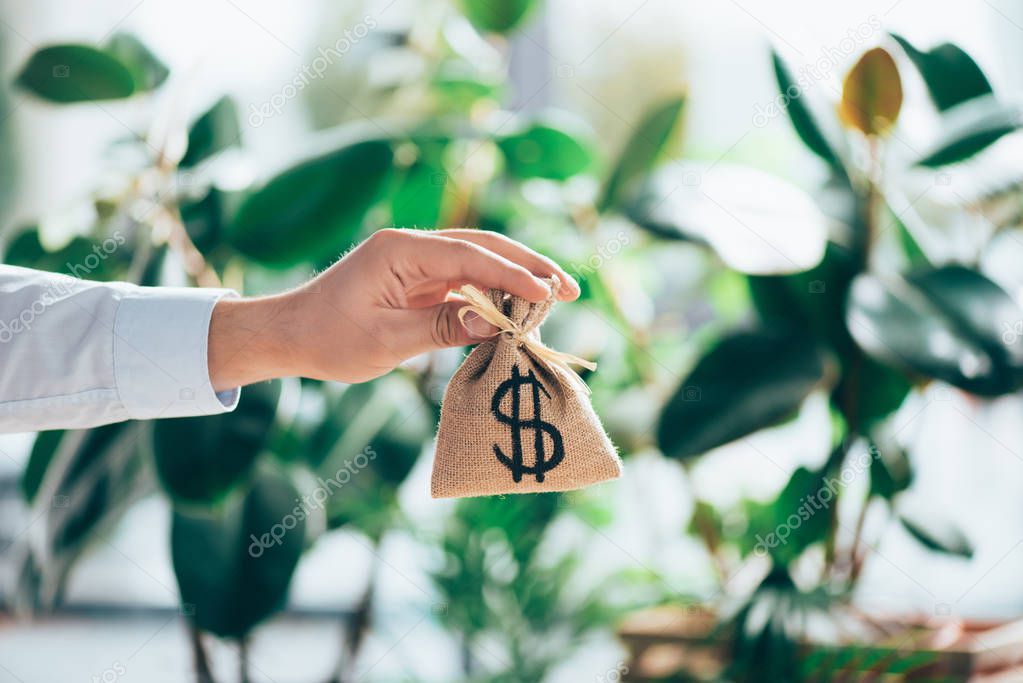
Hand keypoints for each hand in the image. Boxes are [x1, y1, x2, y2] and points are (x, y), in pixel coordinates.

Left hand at [208, 228, 579, 390]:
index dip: (512, 274)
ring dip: (517, 278)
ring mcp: (417, 263)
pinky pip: (466, 283)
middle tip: (569, 290)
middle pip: (484, 247)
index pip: (470, 256)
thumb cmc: (328, 338)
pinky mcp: (419, 281)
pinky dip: (494, 295)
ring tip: (556, 298)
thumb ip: (441, 328)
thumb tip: (494, 325)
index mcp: (400, 250)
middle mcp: (413, 247)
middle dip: (529, 266)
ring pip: (479, 262)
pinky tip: (518, 312)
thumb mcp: (385, 340)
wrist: (290, 335)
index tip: (547, 294)